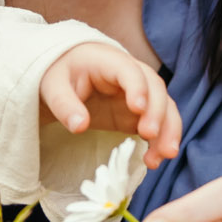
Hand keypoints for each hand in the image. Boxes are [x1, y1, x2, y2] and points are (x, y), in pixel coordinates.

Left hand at [39, 43, 181, 165]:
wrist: (66, 76)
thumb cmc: (60, 75)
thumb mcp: (53, 86)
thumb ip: (65, 105)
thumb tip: (79, 126)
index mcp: (109, 61)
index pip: (129, 70)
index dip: (137, 87)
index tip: (137, 108)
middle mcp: (132, 74)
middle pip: (155, 88)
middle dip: (157, 112)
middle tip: (149, 135)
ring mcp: (140, 94)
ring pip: (165, 107)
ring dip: (168, 131)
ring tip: (163, 155)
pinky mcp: (140, 114)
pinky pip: (158, 125)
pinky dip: (161, 142)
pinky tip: (155, 160)